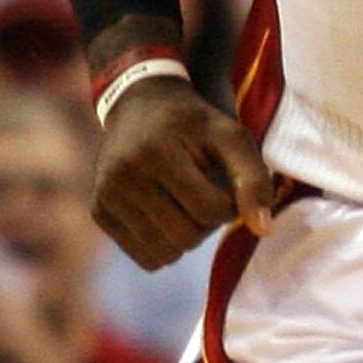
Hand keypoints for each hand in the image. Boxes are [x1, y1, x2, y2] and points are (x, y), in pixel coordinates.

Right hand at [95, 77, 275, 267]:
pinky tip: (166, 215)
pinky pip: (145, 258)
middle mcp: (122, 176)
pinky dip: (165, 245)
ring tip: (185, 204)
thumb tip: (263, 229)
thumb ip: (253, 179)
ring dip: (187, 237)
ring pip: (166, 254)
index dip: (229, 205)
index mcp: (155, 153)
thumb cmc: (193, 124)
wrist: (140, 104)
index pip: (209, 211)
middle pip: (186, 237)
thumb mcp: (230, 137)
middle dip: (207, 223)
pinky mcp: (99, 212)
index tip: (224, 185)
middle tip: (206, 195)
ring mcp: (105, 196)